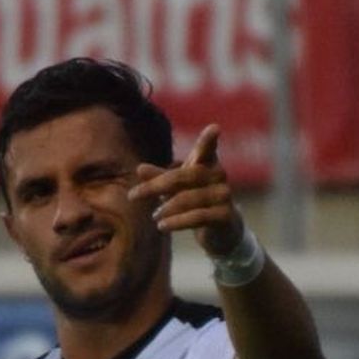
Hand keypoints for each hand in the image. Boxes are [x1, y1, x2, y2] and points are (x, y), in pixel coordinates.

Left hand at [128, 125, 243, 257]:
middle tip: (132, 195)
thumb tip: (139, 169)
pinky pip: (198, 217)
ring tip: (154, 216)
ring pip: (190, 198)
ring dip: (167, 208)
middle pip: (185, 176)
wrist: (221, 231)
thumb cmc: (197, 201)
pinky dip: (177, 222)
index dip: (209, 140)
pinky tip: (162, 226)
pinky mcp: (226, 216)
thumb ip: (160, 178)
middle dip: (156, 185)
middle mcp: (219, 175)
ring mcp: (224, 195)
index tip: (214, 128)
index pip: (208, 149)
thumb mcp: (177, 188)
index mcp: (208, 163)